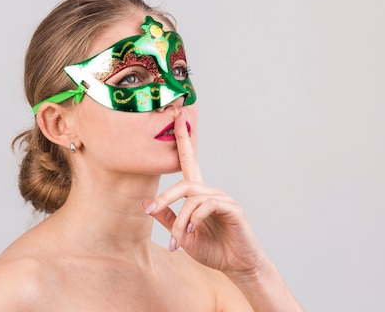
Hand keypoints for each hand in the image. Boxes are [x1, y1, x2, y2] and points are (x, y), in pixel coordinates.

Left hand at [142, 111, 266, 275]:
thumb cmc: (214, 250)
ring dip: (179, 221)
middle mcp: (212, 193)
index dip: (183, 140)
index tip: (177, 118)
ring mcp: (223, 199)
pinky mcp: (233, 209)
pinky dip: (195, 218)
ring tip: (177, 241)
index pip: (190, 162)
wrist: (238, 266)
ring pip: (192, 198)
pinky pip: (208, 205)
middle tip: (150, 210)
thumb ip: (167, 218)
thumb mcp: (183, 235)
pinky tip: (193, 231)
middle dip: (164, 196)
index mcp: (200, 196)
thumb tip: (147, 203)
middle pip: (184, 182)